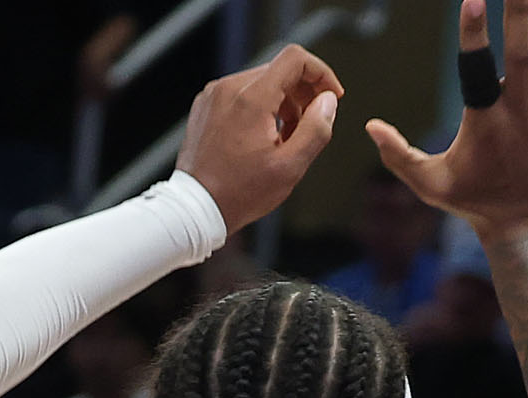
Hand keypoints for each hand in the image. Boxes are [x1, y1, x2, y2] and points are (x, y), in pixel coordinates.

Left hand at [176, 45, 343, 233]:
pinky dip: (261, 107)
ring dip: (284, 102)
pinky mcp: (207, 105)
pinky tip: (265, 138)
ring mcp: (215, 95)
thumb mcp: (290, 167)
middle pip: (280, 70)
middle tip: (312, 125)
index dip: (321, 73)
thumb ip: (316, 129)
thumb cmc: (240, 193)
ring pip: (262, 82)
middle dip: (304, 94)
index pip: (295, 59)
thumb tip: (328, 102)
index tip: (331, 96)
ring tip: (288, 138)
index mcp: (251, 98)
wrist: (196, 207)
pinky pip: (242, 94)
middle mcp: (230, 88)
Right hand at [366, 0, 527, 239]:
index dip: (473, 35)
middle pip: (523, 54)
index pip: (476, 72)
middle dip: (521, 11)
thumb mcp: (430, 184)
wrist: (523, 220)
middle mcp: (520, 112)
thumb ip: (398, 156)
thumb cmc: (472, 198)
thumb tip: (370, 126)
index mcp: (485, 124)